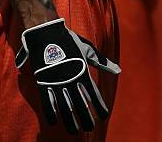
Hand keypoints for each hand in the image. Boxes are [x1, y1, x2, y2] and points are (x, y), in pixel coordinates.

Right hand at [15, 18, 119, 133]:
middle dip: (86, 118)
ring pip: (65, 107)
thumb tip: (118, 70)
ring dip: (70, 120)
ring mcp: (56, 81)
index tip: (103, 116)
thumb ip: (102, 62)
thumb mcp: (87, 49)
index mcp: (82, 70)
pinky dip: (51, 113)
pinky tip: (54, 122)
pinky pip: (47, 101)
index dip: (99, 106)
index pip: (94, 94)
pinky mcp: (43, 81)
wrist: (46, 31)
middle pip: (80, 104)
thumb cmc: (68, 39)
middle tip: (90, 128)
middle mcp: (70, 78)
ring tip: (75, 131)